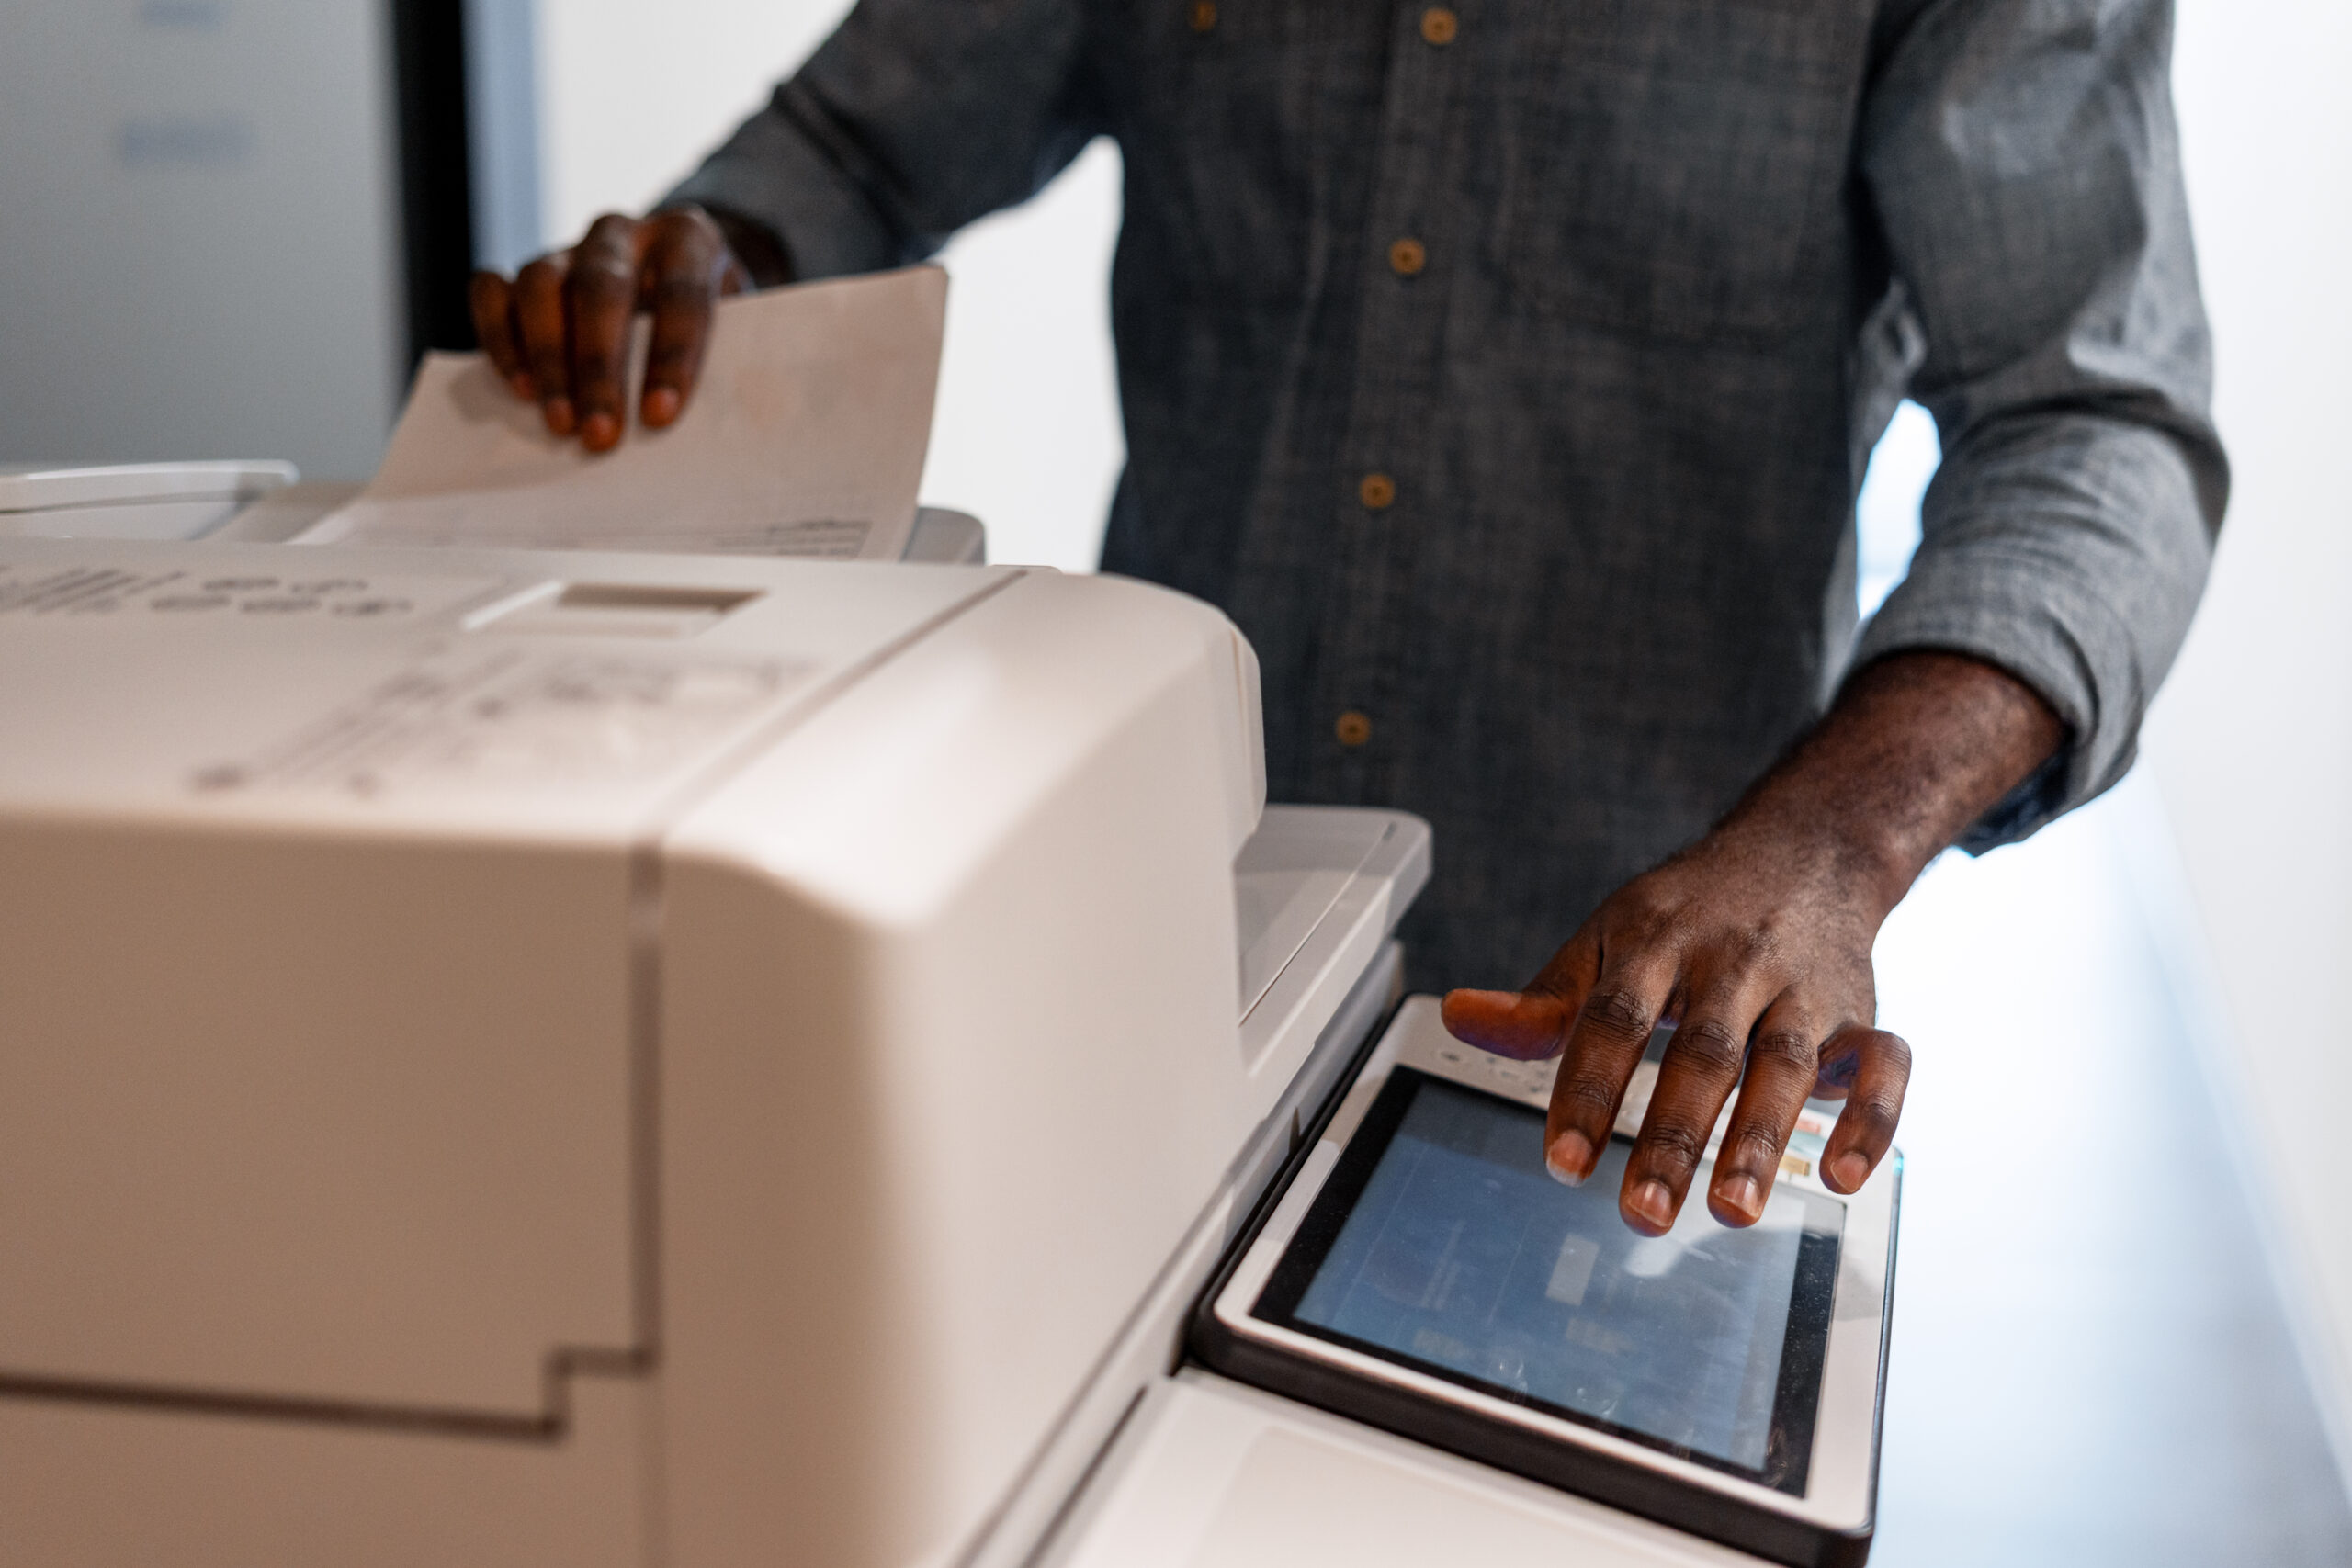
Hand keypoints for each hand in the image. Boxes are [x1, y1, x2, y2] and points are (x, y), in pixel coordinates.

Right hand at [468, 206, 753, 452]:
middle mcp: (624, 234)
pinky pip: (493, 290)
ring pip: (541, 285)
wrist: (674, 280)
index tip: (660, 415)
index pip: (682, 294)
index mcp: (688, 240)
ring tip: (559, 421)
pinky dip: (499, 337)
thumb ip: (718, 362)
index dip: (671, 356)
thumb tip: (684, 431)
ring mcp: (570, 248)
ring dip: (547, 358)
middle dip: (599, 367)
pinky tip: (520, 387)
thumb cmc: (707, 321)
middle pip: (602, 289)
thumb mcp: (732, 330)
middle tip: (599, 433)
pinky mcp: (528, 268)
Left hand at [1443, 651, 2065, 1234]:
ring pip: (1787, 1064)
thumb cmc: (1691, 911)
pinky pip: (1884, 1067)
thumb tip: (1458, 1018)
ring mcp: (1802, 988)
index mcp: (1656, 941)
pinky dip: (1869, 1122)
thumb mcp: (1609, 938)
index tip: (1561, 1163)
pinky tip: (1840, 1179)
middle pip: (1702, 1054)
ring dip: (1759, 1141)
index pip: (1614, 1019)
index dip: (1587, 1090)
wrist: (1805, 849)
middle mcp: (1732, 963)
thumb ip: (1546, 999)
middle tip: (1640, 1212)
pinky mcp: (1861, 1013)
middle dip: (1673, 1137)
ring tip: (1730, 1211)